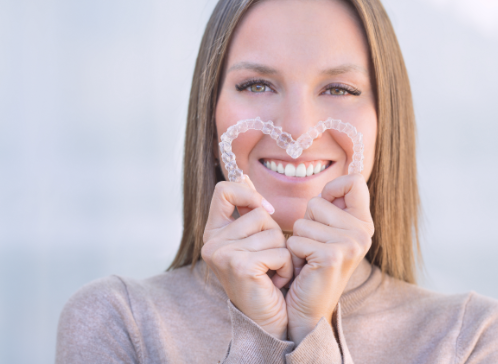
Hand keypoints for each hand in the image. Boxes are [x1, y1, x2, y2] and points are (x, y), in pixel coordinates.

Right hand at [201, 176, 293, 338]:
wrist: (269, 320)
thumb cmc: (267, 278)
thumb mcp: (256, 240)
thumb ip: (249, 211)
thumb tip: (245, 177)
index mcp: (213, 232)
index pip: (224, 190)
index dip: (248, 195)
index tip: (265, 212)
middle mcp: (211, 243)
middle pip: (258, 213)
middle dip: (275, 236)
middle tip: (268, 261)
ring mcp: (222, 254)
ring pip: (272, 232)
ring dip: (283, 254)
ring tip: (272, 273)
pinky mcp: (239, 266)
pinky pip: (279, 251)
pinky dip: (286, 267)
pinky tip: (275, 282)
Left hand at [285, 173, 374, 343]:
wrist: (309, 311)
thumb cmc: (312, 267)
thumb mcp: (328, 232)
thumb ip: (332, 207)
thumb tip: (332, 181)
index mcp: (364, 223)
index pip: (355, 181)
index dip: (332, 188)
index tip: (325, 206)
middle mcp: (363, 233)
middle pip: (317, 201)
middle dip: (306, 222)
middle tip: (313, 247)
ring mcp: (350, 245)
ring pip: (302, 221)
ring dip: (297, 241)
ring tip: (308, 260)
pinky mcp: (332, 256)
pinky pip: (296, 239)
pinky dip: (293, 254)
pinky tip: (304, 269)